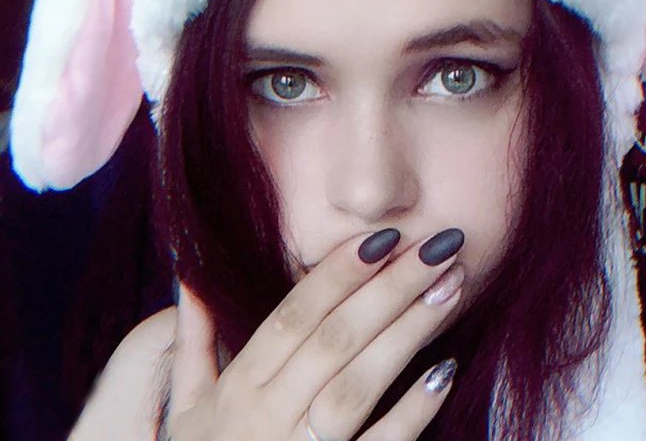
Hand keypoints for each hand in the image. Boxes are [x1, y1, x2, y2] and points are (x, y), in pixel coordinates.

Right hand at [167, 228, 464, 439]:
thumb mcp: (187, 408)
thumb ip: (193, 341)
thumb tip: (188, 277)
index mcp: (239, 388)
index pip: (293, 316)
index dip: (339, 273)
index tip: (384, 236)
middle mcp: (268, 416)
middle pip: (336, 340)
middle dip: (391, 288)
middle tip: (439, 246)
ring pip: (358, 385)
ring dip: (409, 334)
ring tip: (451, 288)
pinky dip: (413, 412)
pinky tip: (447, 371)